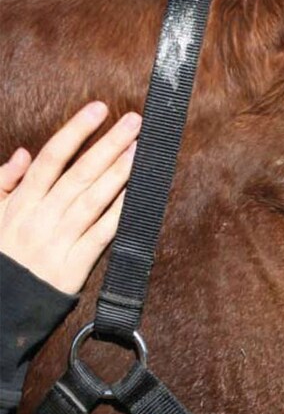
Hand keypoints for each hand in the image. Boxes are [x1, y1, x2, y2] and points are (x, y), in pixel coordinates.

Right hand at [0, 102, 140, 293]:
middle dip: (108, 145)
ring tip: (140, 152)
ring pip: (94, 200)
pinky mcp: (75, 265)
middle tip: (134, 122)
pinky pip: (101, 235)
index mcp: (20, 201)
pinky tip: (137, 196)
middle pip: (80, 174)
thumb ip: (3, 181)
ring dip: (119, 174)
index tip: (98, 109)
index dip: (76, 131)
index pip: (51, 157)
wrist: (2, 305)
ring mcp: (59, 241)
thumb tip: (24, 152)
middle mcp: (41, 217)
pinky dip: (119, 214)